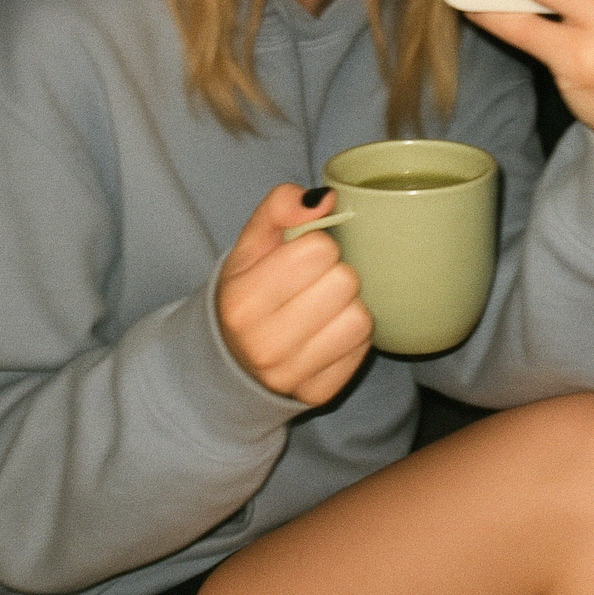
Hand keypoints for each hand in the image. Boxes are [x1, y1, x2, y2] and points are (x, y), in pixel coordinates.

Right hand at [216, 185, 372, 405]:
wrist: (230, 359)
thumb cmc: (247, 291)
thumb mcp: (250, 245)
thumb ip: (279, 207)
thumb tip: (325, 200)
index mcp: (242, 301)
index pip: (318, 249)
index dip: (317, 245)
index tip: (302, 257)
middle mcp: (265, 344)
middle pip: (345, 282)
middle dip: (335, 273)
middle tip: (315, 282)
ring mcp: (292, 375)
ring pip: (361, 318)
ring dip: (348, 305)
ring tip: (325, 306)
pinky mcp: (319, 394)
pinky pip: (363, 348)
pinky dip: (352, 335)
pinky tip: (328, 332)